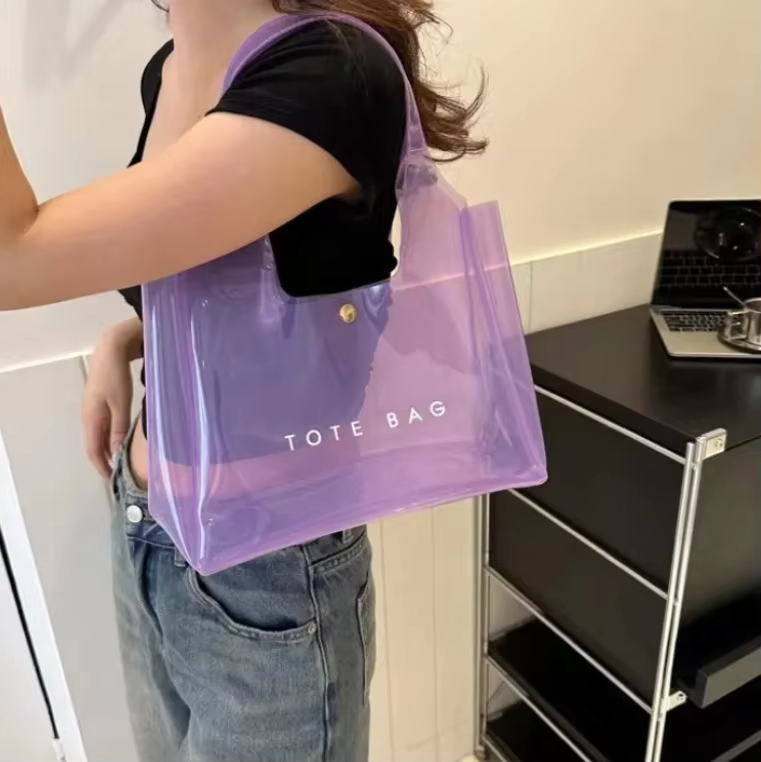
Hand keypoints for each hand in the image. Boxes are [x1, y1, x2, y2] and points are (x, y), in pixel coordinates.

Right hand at [81, 319, 140, 478]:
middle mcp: (88, 417)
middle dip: (104, 462)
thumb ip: (119, 429)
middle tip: (119, 474)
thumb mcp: (121, 405)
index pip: (93, 451)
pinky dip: (109, 438)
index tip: (112, 481)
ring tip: (121, 461)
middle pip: (94, 445)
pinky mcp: (99, 402)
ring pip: (99, 436)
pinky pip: (102, 426)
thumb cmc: (116, 377)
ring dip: (107, 450)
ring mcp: (92, 409)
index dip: (101, 467)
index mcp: (91, 419)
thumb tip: (115, 453)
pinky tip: (120, 439)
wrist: (110, 350)